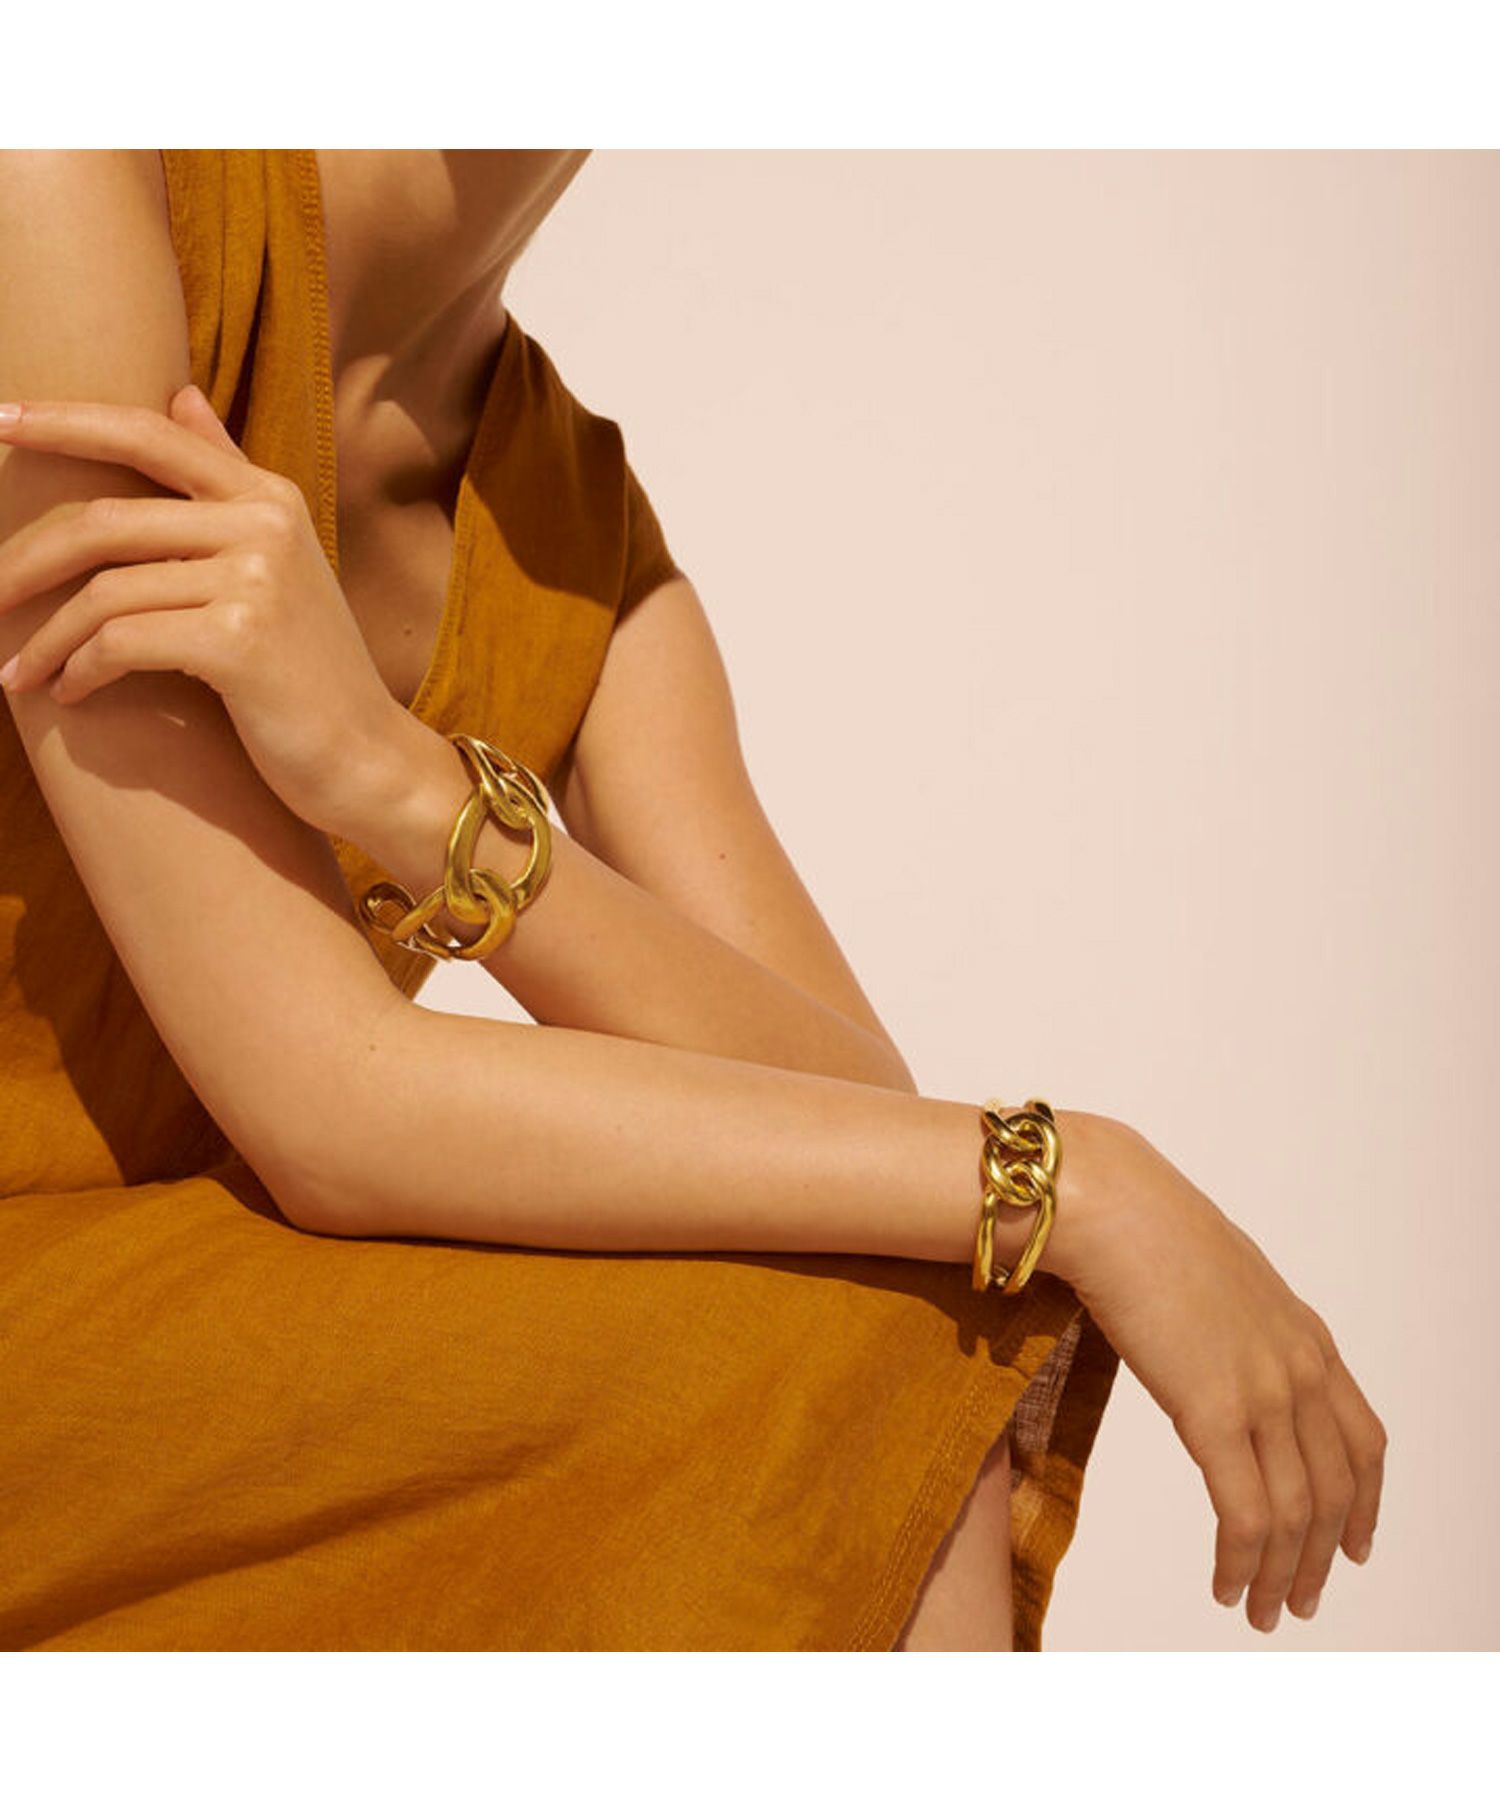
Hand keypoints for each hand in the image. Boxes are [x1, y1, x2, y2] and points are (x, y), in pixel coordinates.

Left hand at [0, 387, 406, 838]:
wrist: (367, 757)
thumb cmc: (309, 669)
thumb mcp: (279, 560)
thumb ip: (228, 476)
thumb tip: (181, 393)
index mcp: (268, 496)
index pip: (147, 433)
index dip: (63, 422)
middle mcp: (264, 525)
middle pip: (105, 520)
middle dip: (25, 563)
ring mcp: (255, 580)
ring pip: (104, 591)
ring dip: (45, 639)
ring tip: (18, 673)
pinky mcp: (238, 641)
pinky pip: (121, 642)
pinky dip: (82, 671)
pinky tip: (72, 694)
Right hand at [1053, 1117, 1387, 1632]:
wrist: (1110, 1205)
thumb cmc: (1141, 1226)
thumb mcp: (1216, 1276)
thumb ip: (1232, 1323)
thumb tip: (1211, 1346)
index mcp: (1304, 1335)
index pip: (1362, 1440)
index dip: (1365, 1503)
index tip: (1355, 1545)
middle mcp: (1299, 1368)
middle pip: (1337, 1489)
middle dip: (1325, 1556)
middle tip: (1304, 1601)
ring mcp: (1262, 1390)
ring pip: (1298, 1513)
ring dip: (1284, 1574)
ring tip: (1262, 1610)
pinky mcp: (1213, 1411)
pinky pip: (1246, 1512)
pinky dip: (1244, 1561)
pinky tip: (1227, 1585)